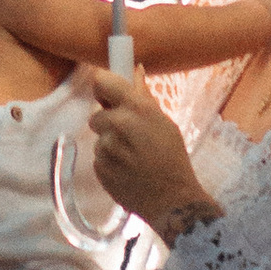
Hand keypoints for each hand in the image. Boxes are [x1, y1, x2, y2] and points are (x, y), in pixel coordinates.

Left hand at [81, 72, 214, 231]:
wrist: (172, 199)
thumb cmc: (173, 158)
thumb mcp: (164, 123)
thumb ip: (144, 97)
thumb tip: (135, 70)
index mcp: (136, 108)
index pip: (101, 82)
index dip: (103, 87)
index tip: (107, 94)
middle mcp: (117, 124)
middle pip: (97, 115)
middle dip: (109, 123)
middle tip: (130, 136)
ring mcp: (105, 148)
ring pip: (99, 138)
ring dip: (111, 144)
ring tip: (132, 157)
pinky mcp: (99, 168)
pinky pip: (98, 158)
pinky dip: (109, 162)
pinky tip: (126, 170)